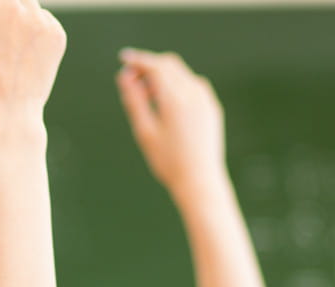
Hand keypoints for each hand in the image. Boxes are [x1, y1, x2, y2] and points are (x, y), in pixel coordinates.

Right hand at [117, 49, 225, 204]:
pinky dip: (176, 87)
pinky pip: (192, 86)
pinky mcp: (211, 107)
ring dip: (162, 78)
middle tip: (131, 81)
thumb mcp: (145, 132)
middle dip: (149, 66)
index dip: (138, 60)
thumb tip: (124, 76)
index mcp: (175, 99)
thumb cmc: (168, 161)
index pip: (155, 66)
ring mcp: (205, 98)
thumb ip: (134, 101)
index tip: (123, 58)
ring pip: (181, 74)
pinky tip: (166, 106)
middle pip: (169, 65)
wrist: (199, 180)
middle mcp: (193, 93)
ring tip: (148, 98)